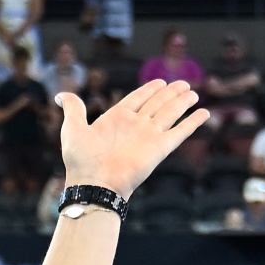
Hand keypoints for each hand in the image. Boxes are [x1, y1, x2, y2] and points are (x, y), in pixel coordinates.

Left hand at [58, 81, 210, 195]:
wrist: (94, 183)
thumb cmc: (81, 159)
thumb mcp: (73, 128)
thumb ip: (73, 109)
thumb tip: (60, 95)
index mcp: (117, 119)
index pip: (138, 98)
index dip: (150, 89)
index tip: (161, 81)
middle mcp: (135, 126)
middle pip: (158, 104)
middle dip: (170, 93)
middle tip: (184, 84)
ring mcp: (149, 136)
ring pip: (170, 113)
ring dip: (182, 103)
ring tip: (193, 93)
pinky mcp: (160, 148)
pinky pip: (180, 131)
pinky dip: (192, 123)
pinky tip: (203, 114)